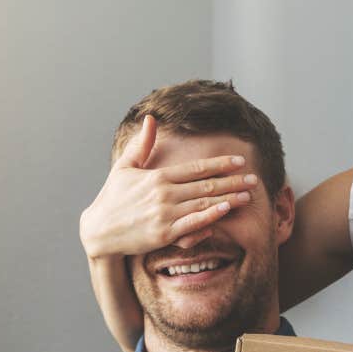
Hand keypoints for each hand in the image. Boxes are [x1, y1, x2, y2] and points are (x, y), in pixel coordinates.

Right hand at [79, 114, 258, 259]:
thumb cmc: (112, 198)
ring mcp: (165, 213)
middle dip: (232, 180)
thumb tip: (151, 118)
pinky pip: (193, 223)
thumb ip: (142, 144)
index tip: (239, 161)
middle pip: (206, 184)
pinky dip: (211, 215)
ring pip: (204, 202)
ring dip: (228, 197)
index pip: (196, 167)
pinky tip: (226, 210)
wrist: (99, 230)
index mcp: (158, 176)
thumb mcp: (124, 167)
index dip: (220, 163)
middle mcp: (164, 192)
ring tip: (248, 195)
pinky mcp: (164, 233)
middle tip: (253, 178)